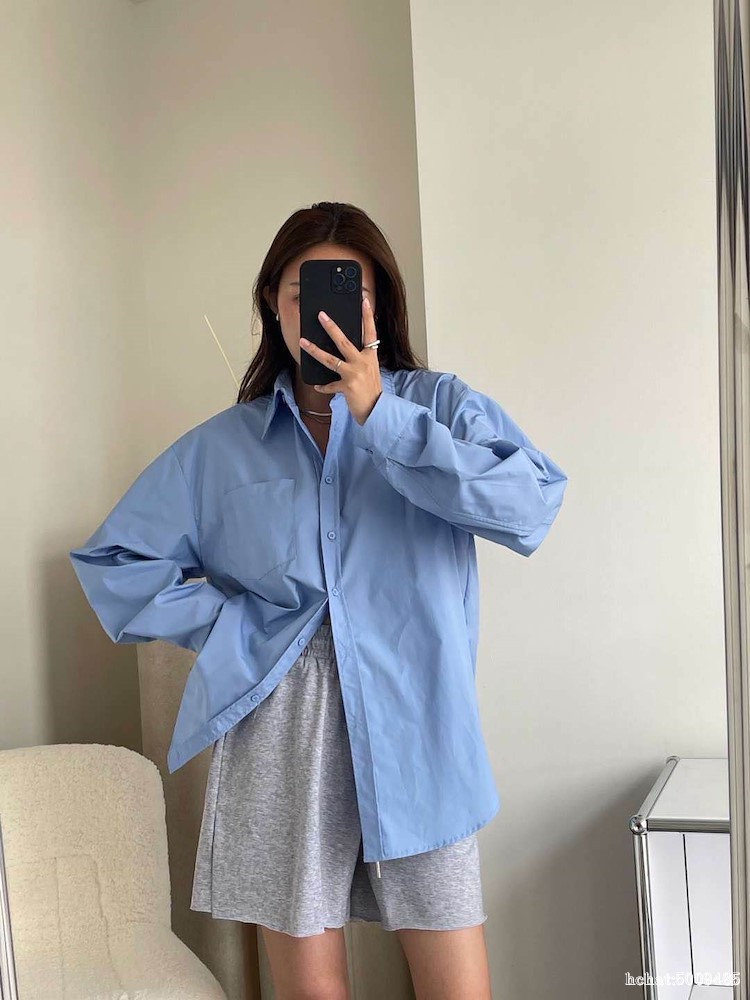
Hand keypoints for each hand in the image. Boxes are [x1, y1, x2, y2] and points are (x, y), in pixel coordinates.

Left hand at [298, 294, 381, 425]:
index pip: (370, 332)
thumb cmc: (372, 390)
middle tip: (321, 315)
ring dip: (315, 350)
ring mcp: (354, 374)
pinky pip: (330, 385)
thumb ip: (361, 358)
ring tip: (303, 342)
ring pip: (330, 359)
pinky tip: (317, 386)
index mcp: (370, 357)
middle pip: (344, 341)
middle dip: (331, 327)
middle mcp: (363, 363)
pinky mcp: (347, 387)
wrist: (376, 410)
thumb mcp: (371, 370)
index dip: (368, 316)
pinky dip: (323, 386)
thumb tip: (345, 348)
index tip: (364, 301)